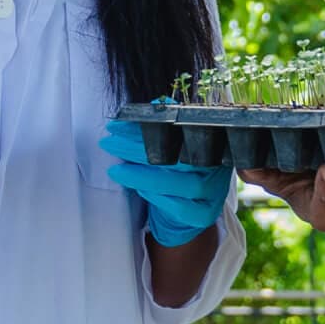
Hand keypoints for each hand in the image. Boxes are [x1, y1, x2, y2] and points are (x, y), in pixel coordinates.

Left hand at [101, 122, 231, 245]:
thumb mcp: (166, 148)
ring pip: (181, 184)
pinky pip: (181, 208)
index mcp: (208, 142)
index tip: (117, 125)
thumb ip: (159, 129)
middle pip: (178, 157)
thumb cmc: (172, 172)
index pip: (177, 130)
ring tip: (116, 171)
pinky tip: (138, 189)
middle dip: (138, 149)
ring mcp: (213, 192)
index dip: (147, 127)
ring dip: (143, 176)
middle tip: (108, 144)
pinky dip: (157, 198)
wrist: (185, 210)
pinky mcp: (204, 214)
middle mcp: (215, 166)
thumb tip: (146, 109)